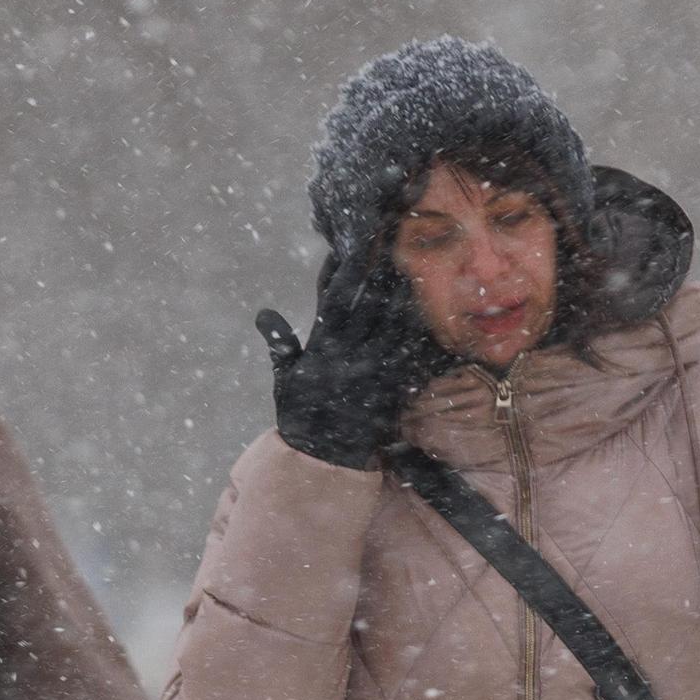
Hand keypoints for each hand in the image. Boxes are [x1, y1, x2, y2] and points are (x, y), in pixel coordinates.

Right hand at [253, 225, 445, 471]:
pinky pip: (416, 356)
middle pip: (373, 303)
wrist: (326, 458)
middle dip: (384, 271)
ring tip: (417, 268)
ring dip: (407, 296)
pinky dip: (427, 337)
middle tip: (396, 242)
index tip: (357, 241)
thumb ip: (279, 345)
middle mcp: (351, 354)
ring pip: (398, 323)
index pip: (336, 298)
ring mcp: (376, 370)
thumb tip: (264, 315)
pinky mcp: (396, 386)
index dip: (347, 266)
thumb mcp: (284, 380)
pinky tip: (435, 317)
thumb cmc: (302, 415)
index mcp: (323, 347)